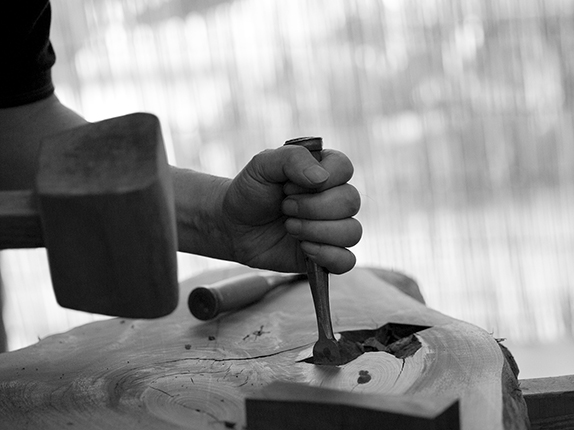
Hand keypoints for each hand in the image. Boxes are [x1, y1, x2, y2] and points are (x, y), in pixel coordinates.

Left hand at [219, 145, 361, 273]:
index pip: (345, 168)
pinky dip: (327, 255)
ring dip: (316, 230)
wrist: (233, 226)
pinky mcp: (327, 255)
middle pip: (351, 202)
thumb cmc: (251, 192)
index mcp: (324, 171)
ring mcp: (333, 228)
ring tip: (289, 227)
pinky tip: (304, 248)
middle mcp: (334, 199)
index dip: (320, 178)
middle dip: (313, 207)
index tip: (289, 184)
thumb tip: (321, 178)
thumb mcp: (263, 165)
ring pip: (352, 232)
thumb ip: (292, 158)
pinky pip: (347, 260)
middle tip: (285, 207)